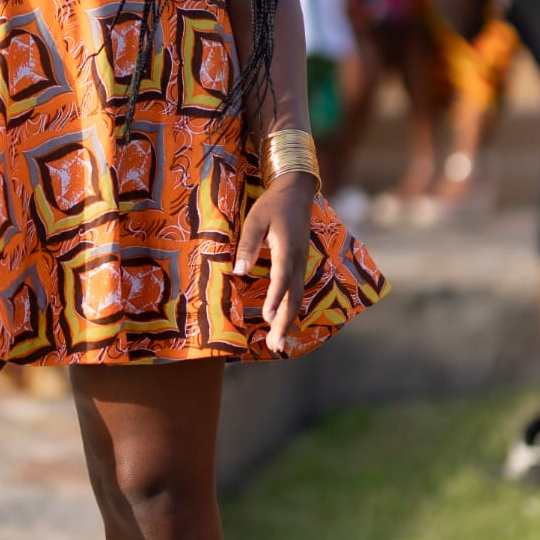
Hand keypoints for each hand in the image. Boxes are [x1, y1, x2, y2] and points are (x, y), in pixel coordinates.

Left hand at [233, 171, 315, 354]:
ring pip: (297, 297)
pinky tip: (282, 321)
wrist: (296, 193)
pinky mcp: (299, 265)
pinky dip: (290, 309)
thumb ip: (246, 245)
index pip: (281, 278)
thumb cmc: (272, 205)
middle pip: (294, 296)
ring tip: (278, 344)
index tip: (267, 316)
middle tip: (276, 346)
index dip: (275, 298)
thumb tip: (238, 271)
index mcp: (286, 248)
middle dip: (284, 322)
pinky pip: (296, 291)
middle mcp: (297, 260)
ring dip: (287, 320)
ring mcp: (301, 264)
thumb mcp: (254, 221)